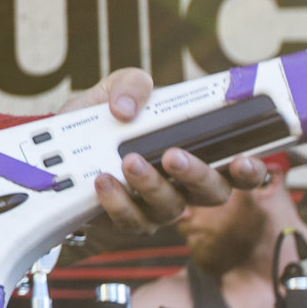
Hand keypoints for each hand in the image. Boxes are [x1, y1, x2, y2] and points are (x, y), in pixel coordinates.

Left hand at [63, 67, 268, 236]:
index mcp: (194, 153)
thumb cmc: (99, 123)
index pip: (236, 168)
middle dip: (197, 174)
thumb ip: (130, 84)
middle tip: (174, 156)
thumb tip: (128, 106)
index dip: (249, 170)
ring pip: (170, 207)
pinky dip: (117, 201)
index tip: (244, 160)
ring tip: (129, 161)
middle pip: (211, 193)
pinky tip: (103, 181)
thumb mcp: (113, 93)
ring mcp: (156, 208)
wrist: (57, 156)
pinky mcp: (126, 223)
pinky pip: (130, 221)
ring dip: (151, 184)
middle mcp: (183, 186)